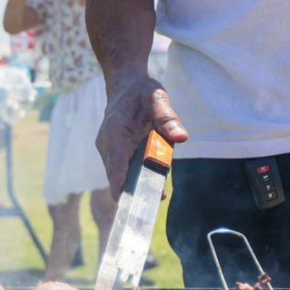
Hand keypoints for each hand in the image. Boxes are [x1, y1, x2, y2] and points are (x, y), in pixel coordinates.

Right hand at [96, 76, 188, 197]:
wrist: (125, 84)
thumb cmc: (141, 91)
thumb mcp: (158, 99)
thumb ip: (168, 119)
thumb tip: (182, 138)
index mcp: (115, 131)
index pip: (115, 165)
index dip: (120, 186)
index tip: (128, 205)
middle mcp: (107, 144)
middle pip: (117, 175)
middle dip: (134, 190)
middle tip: (158, 198)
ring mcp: (108, 149)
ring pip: (120, 174)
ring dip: (137, 184)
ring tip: (159, 193)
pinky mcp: (114, 152)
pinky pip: (124, 169)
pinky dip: (137, 176)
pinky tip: (156, 179)